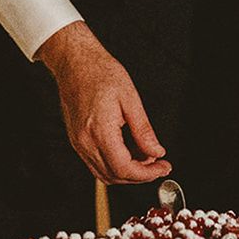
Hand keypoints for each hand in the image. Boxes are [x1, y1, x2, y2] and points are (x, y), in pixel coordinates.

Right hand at [36, 21, 171, 183]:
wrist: (75, 62)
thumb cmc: (101, 73)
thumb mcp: (130, 98)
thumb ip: (143, 130)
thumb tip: (156, 152)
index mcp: (99, 130)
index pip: (124, 168)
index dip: (146, 174)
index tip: (163, 166)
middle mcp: (84, 141)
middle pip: (114, 175)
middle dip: (140, 175)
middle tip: (159, 164)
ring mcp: (78, 142)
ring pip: (104, 173)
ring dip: (128, 172)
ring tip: (146, 156)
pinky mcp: (77, 140)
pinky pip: (96, 163)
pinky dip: (115, 164)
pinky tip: (130, 151)